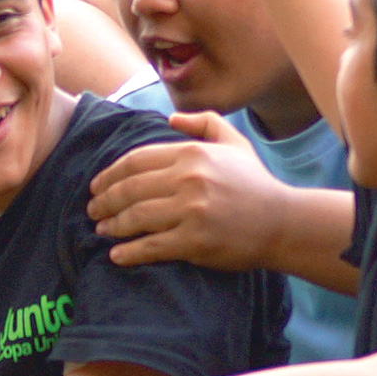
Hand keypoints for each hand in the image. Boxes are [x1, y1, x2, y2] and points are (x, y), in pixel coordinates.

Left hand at [87, 111, 289, 269]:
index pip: (135, 161)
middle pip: (129, 189)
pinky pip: (151, 246)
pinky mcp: (195, 241)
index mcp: (192, 153)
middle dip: (104, 201)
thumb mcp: (234, 144)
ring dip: (111, 225)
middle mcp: (189, 179)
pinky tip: (116, 255)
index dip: (109, 174)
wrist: (284, 223)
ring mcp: (191, 211)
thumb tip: (169, 120)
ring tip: (101, 230)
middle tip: (92, 210)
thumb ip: (204, 122)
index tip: (96, 185)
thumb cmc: (255, 184)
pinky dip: (129, 252)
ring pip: (135, 217)